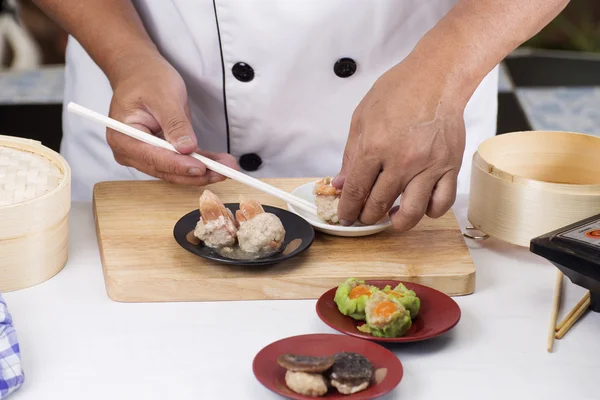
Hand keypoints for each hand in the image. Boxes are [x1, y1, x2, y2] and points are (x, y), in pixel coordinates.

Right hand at [106, 51, 237, 184]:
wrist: (140, 71)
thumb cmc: (146, 79)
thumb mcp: (164, 97)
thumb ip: (175, 124)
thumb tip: (186, 148)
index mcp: (124, 137)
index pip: (153, 157)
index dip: (179, 165)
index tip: (201, 168)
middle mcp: (130, 151)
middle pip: (166, 169)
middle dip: (196, 172)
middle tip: (224, 171)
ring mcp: (144, 154)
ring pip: (176, 169)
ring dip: (203, 170)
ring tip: (228, 168)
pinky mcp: (159, 153)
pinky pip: (181, 161)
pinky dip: (201, 162)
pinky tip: (219, 163)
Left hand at [333, 54, 467, 230]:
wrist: (436, 78)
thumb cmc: (398, 91)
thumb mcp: (361, 118)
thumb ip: (350, 155)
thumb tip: (341, 183)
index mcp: (375, 147)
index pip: (356, 190)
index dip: (348, 209)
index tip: (346, 216)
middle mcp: (401, 160)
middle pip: (379, 204)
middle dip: (367, 216)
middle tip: (364, 217)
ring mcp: (428, 165)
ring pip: (411, 212)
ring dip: (397, 222)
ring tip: (391, 219)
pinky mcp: (449, 166)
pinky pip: (441, 201)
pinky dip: (429, 211)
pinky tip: (420, 206)